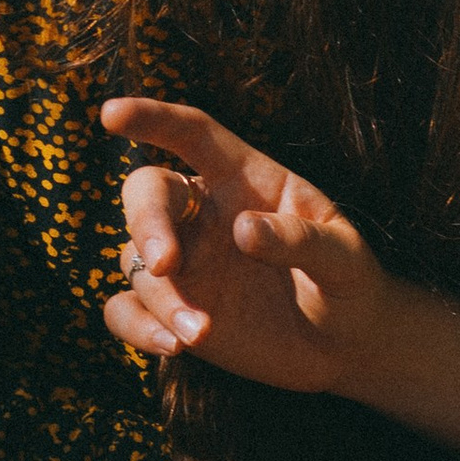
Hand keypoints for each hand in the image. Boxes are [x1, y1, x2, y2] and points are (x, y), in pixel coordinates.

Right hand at [100, 92, 396, 395]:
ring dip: (161, 298)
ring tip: (200, 333)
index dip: (153, 118)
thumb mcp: (345, 260)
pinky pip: (127, 310)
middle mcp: (204, 214)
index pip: (192, 134)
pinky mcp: (174, 310)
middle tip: (164, 264)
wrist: (346, 346)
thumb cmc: (348, 284)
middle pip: (148, 192)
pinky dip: (137, 327)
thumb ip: (301, 240)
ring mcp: (186, 263)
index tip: (111, 114)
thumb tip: (243, 229)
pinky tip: (173, 346)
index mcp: (245, 180)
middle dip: (146, 222)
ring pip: (136, 261)